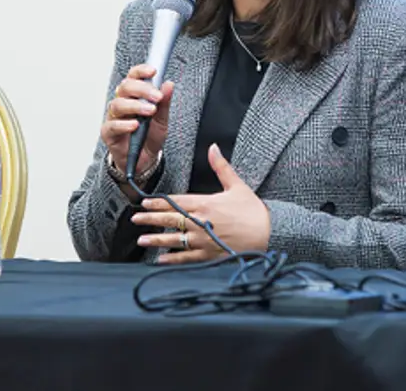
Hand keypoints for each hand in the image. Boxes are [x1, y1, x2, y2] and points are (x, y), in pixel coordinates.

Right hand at [100, 64, 173, 181]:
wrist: (145, 160)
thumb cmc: (149, 136)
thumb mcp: (162, 119)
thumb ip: (164, 103)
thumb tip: (168, 84)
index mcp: (133, 95)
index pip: (133, 76)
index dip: (141, 71)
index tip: (153, 71)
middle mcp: (121, 103)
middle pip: (125, 87)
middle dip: (142, 89)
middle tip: (157, 97)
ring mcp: (113, 117)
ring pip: (118, 104)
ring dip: (135, 106)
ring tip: (149, 111)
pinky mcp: (108, 133)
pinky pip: (112, 125)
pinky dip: (124, 124)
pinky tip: (135, 125)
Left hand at [131, 144, 269, 263]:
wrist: (270, 232)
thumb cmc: (253, 210)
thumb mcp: (236, 185)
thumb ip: (221, 166)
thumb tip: (213, 147)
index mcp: (206, 203)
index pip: (176, 202)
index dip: (158, 203)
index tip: (145, 204)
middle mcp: (201, 222)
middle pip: (171, 220)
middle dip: (151, 219)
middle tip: (135, 219)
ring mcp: (204, 239)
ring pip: (175, 239)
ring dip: (157, 239)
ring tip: (142, 239)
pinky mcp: (210, 254)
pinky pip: (187, 257)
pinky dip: (173, 258)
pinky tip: (160, 258)